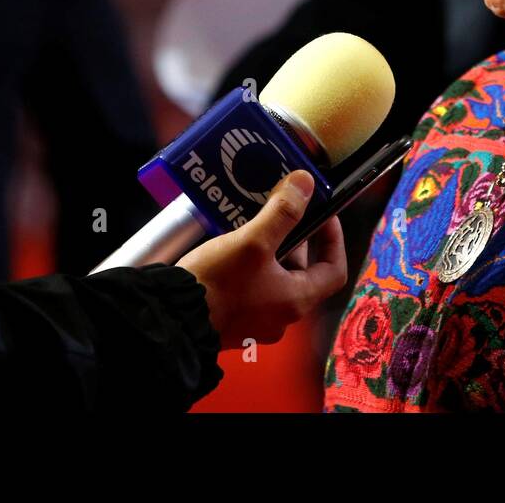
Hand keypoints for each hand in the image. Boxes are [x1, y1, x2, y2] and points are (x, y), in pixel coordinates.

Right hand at [178, 170, 346, 349]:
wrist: (171, 320)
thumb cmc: (216, 284)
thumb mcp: (253, 242)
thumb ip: (282, 212)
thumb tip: (306, 183)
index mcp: (296, 300)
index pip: (334, 270)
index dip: (334, 239)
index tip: (323, 215)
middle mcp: (281, 316)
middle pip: (303, 272)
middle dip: (297, 239)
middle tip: (283, 211)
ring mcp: (257, 321)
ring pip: (276, 278)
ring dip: (271, 250)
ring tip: (256, 223)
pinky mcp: (235, 320)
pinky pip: (253, 287)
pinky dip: (251, 265)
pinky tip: (234, 245)